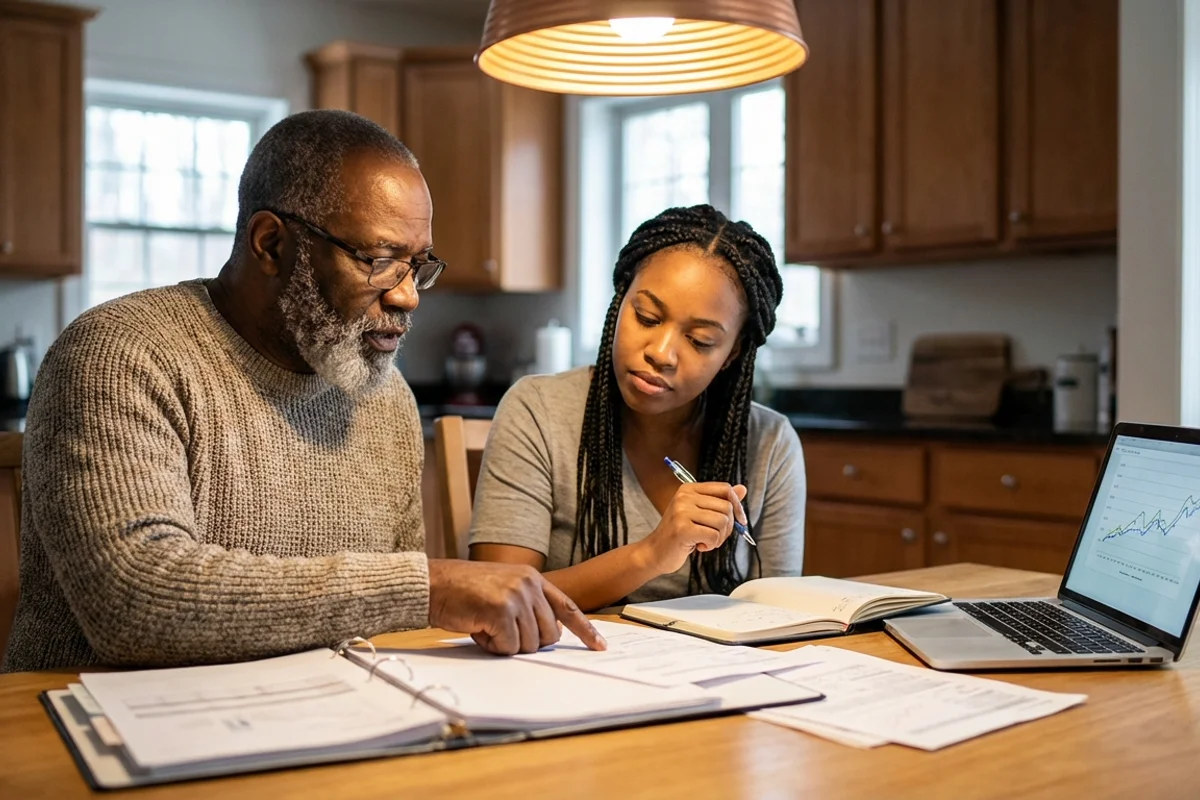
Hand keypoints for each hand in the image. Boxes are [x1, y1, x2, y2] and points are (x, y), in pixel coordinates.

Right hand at [427, 560, 606, 654]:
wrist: (434, 584)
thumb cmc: (464, 592)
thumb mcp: (504, 590)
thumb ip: (527, 606)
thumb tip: (547, 636)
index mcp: (533, 578)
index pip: (567, 607)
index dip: (585, 630)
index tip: (599, 646)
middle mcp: (529, 584)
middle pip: (549, 635)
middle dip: (528, 643)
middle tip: (500, 631)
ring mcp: (516, 596)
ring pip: (530, 645)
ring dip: (507, 645)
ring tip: (486, 626)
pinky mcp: (502, 611)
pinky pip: (509, 648)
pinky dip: (494, 647)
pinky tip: (479, 630)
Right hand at [642, 482, 748, 574]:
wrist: (655, 553)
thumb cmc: (680, 534)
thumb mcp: (700, 514)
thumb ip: (720, 501)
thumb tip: (742, 488)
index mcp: (689, 489)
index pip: (725, 489)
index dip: (737, 506)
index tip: (739, 521)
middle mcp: (684, 497)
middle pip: (726, 507)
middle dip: (727, 527)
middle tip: (714, 536)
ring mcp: (682, 512)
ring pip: (722, 522)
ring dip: (719, 538)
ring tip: (705, 541)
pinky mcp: (682, 529)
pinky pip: (714, 535)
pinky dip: (711, 545)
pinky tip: (699, 546)